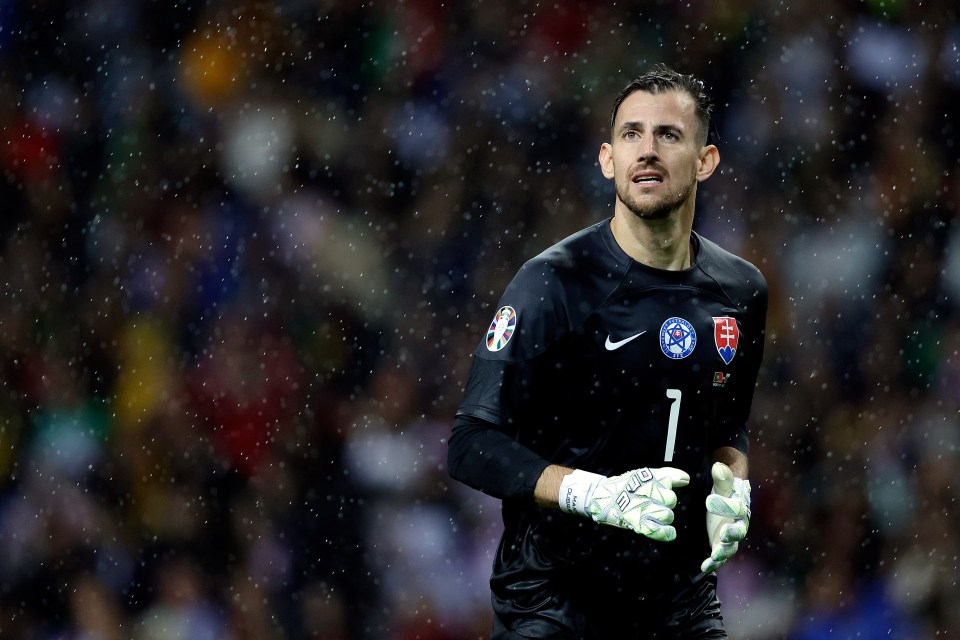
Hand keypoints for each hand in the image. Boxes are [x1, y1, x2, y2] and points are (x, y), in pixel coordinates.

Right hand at [559, 467, 689, 540]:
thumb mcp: (645, 475)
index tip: (659, 488)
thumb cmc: (627, 486)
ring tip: (654, 514)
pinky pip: (662, 532)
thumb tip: (686, 479)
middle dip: (666, 502)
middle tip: (654, 503)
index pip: (669, 480)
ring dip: (664, 516)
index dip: (666, 486)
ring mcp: (643, 510)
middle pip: (672, 500)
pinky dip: (667, 533)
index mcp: (648, 478)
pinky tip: (668, 531)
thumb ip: (668, 475)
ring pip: (668, 516)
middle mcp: (647, 493)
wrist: (603, 498)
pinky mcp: (640, 525)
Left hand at [701, 462, 750, 572]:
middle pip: (739, 531)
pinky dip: (713, 562)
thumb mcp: (722, 483)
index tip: (709, 499)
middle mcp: (738, 524)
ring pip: (730, 547)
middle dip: (732, 533)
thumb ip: (722, 476)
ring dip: (723, 551)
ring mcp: (729, 537)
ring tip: (715, 554)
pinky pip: (719, 556)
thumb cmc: (724, 491)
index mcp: (740, 507)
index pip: (737, 507)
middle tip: (724, 532)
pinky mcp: (720, 544)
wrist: (726, 499)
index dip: (725, 505)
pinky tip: (704, 566)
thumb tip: (718, 466)